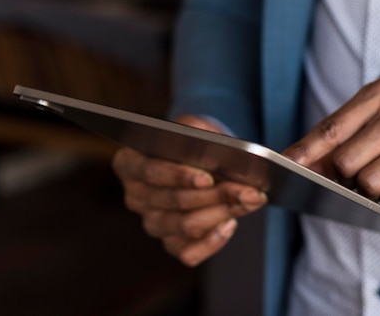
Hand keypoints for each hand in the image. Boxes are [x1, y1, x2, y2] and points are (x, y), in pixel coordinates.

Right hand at [112, 115, 266, 266]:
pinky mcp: (170, 244)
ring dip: (222, 213)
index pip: (150, 171)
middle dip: (215, 194)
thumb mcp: (194, 126)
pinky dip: (213, 240)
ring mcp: (152, 223)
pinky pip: (188, 253)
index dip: (178, 176)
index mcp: (129, 163)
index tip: (207, 177)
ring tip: (249, 200)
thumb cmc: (196, 139)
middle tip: (248, 190)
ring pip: (185, 226)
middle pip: (174, 201)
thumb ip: (199, 133)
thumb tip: (214, 152)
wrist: (206, 156)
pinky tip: (231, 223)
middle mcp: (136, 196)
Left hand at [284, 78, 379, 212]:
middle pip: (347, 161)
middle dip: (345, 178)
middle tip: (359, 177)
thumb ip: (339, 139)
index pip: (334, 127)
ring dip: (370, 192)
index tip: (286, 164)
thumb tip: (297, 162)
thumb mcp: (378, 123)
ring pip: (368, 184)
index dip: (306, 150)